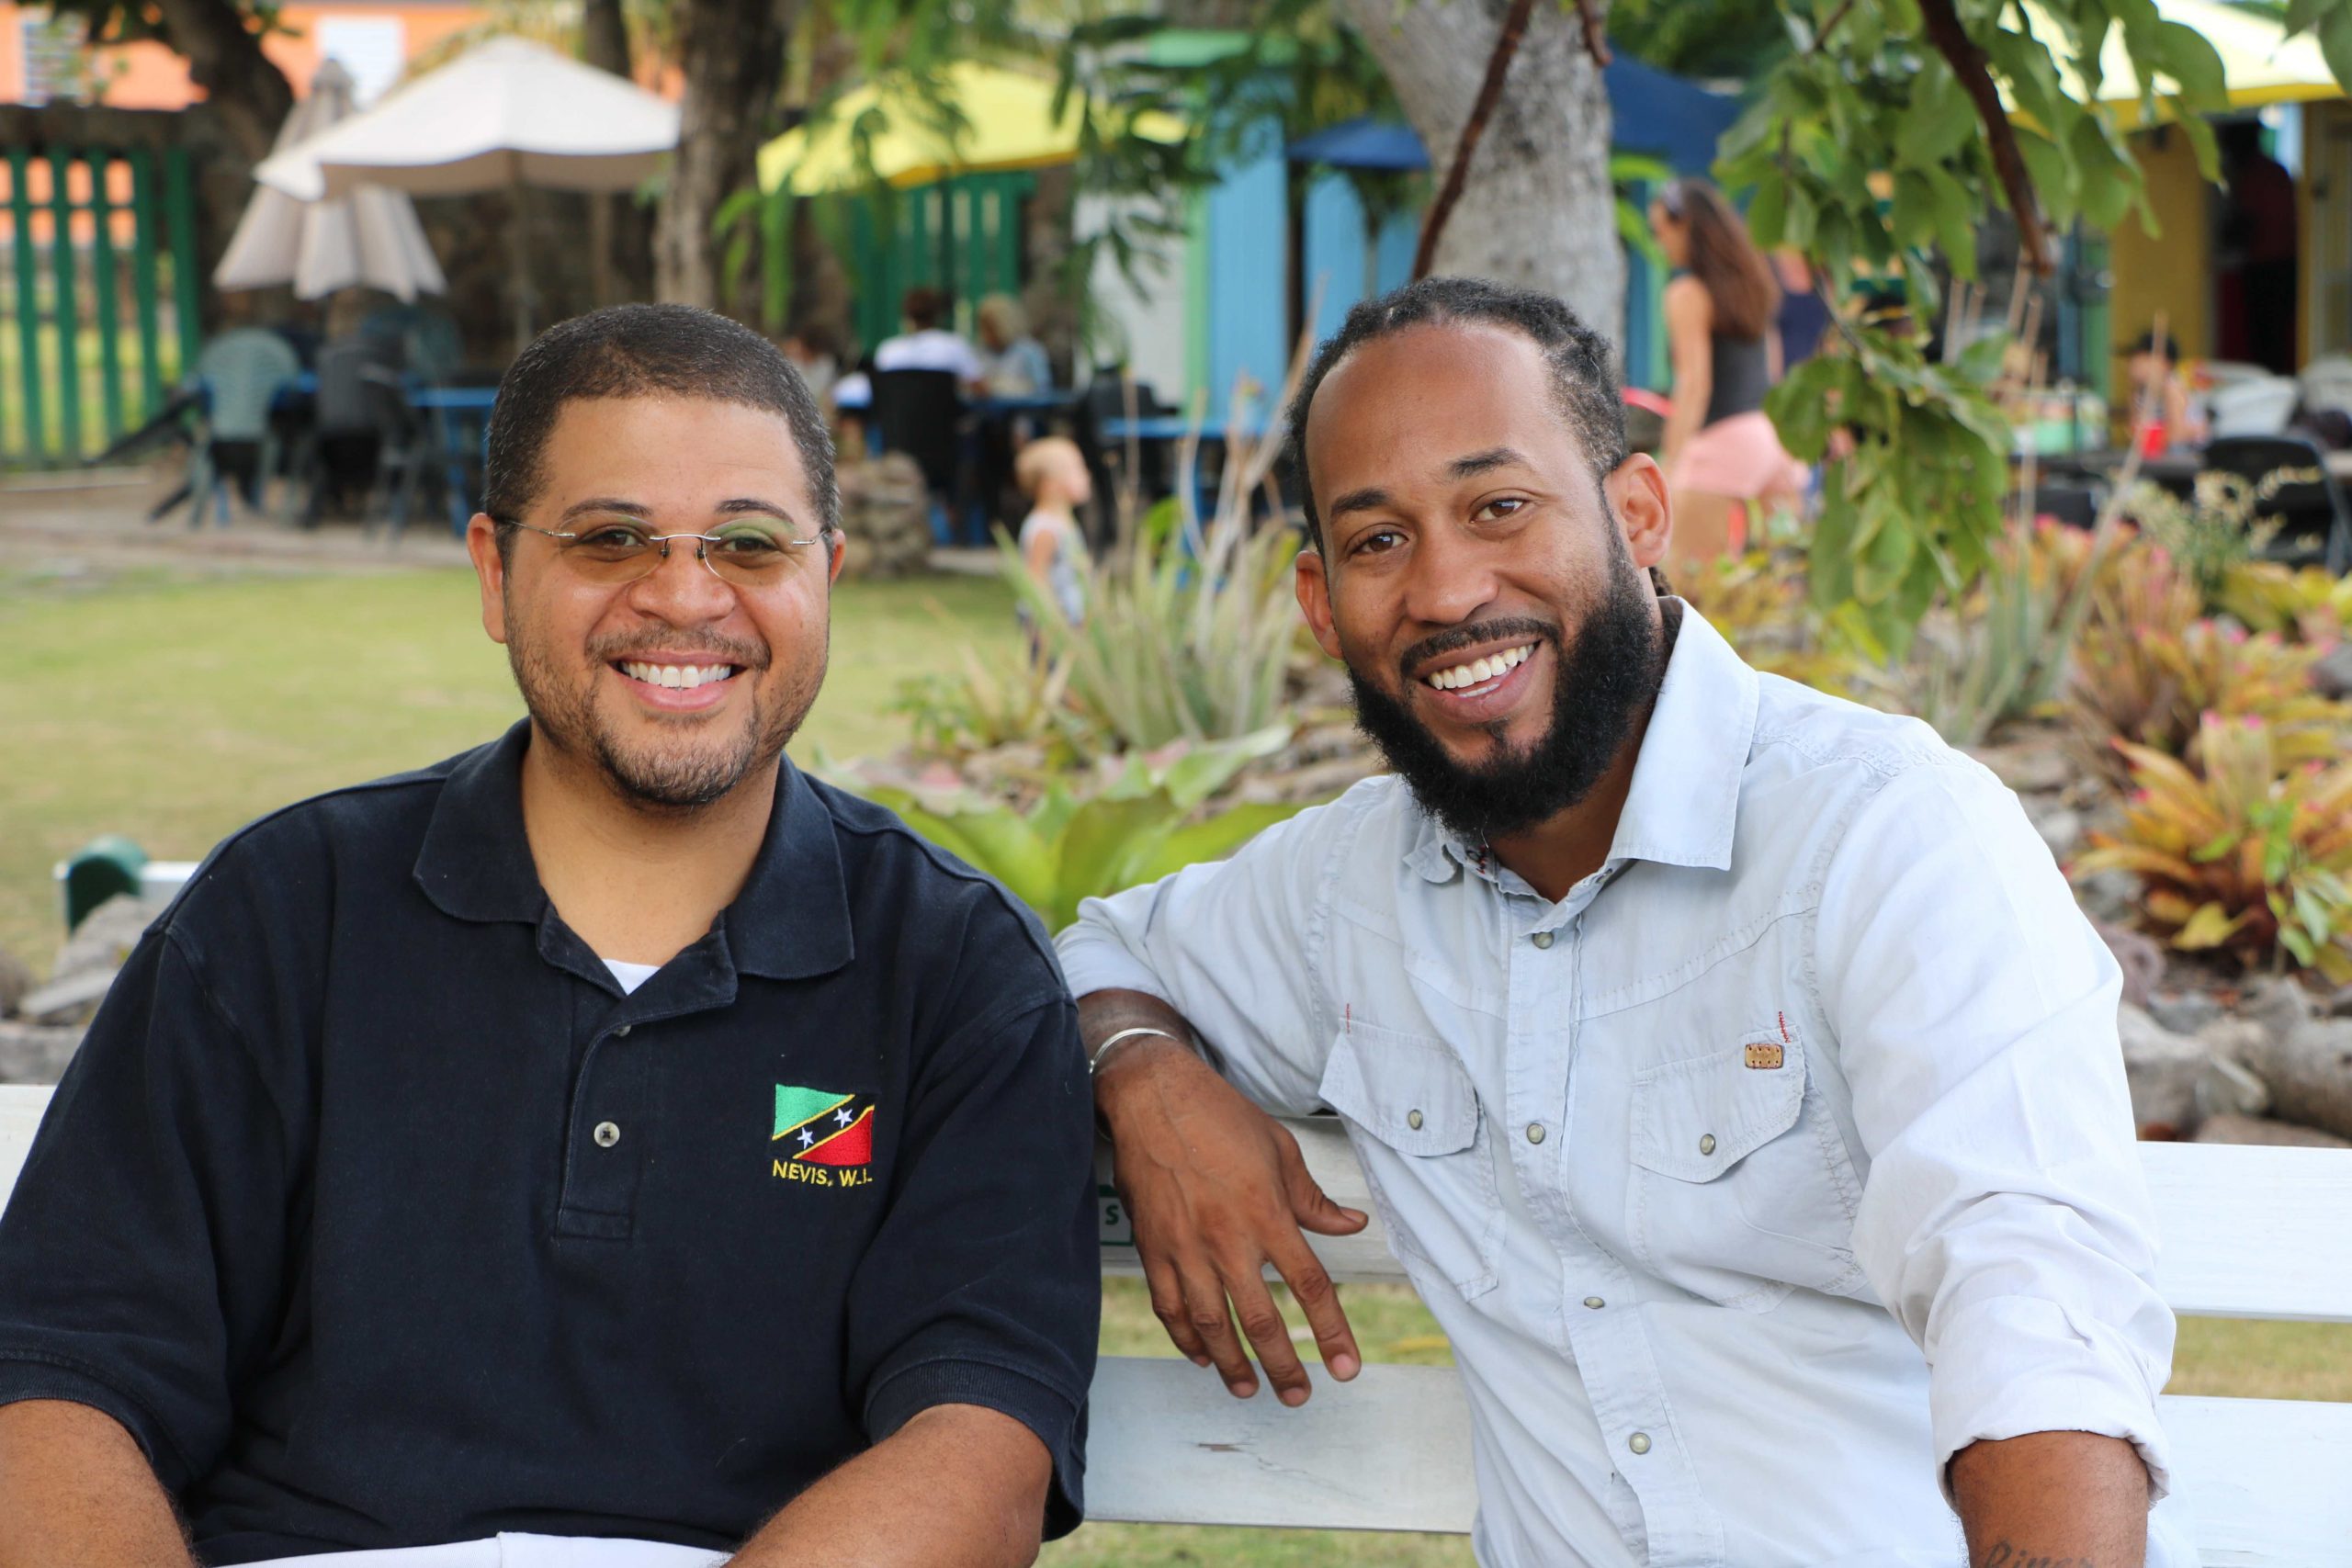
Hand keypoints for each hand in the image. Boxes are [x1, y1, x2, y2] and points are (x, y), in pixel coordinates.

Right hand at [1096, 1034, 1368, 1405]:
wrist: (1151, 1097)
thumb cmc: (1219, 1116)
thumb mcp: (1280, 1150)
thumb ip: (1313, 1200)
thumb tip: (1352, 1225)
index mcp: (1267, 1214)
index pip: (1310, 1286)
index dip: (1331, 1333)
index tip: (1347, 1367)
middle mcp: (1227, 1239)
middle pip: (1261, 1320)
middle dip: (1283, 1366)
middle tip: (1298, 1396)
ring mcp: (1185, 1248)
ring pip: (1212, 1324)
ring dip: (1232, 1364)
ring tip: (1248, 1389)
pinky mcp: (1153, 1248)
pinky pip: (1170, 1306)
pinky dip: (1185, 1337)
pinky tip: (1201, 1355)